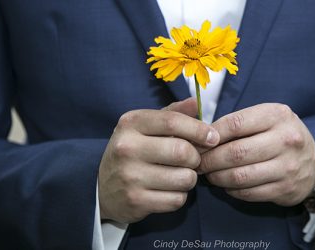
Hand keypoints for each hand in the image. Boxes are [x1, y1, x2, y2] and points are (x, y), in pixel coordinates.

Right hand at [98, 98, 219, 222]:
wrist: (102, 188)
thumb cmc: (133, 151)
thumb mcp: (145, 127)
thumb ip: (172, 114)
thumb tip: (196, 102)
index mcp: (131, 123)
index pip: (173, 122)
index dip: (199, 130)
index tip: (213, 138)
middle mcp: (127, 148)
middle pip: (182, 151)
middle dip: (196, 158)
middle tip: (192, 160)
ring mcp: (130, 176)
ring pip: (184, 178)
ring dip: (189, 178)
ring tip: (179, 175)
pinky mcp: (135, 201)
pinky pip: (177, 200)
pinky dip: (179, 196)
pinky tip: (168, 190)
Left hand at [198, 103, 314, 205]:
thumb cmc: (279, 135)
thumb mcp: (265, 118)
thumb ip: (237, 123)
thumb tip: (201, 137)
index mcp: (277, 115)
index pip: (234, 124)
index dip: (210, 135)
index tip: (197, 142)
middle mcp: (286, 140)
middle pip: (235, 153)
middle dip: (209, 160)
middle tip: (197, 163)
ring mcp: (287, 167)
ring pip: (240, 176)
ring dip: (217, 177)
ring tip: (209, 174)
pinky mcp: (286, 189)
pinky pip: (248, 193)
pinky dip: (231, 190)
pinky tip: (226, 184)